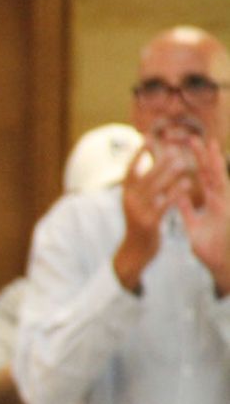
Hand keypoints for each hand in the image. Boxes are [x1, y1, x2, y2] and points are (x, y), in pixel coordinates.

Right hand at [114, 143, 193, 289]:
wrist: (135, 251)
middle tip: (174, 148)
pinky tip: (188, 184)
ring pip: (155, 189)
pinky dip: (176, 193)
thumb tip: (144, 165)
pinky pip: (164, 205)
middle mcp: (129, 201)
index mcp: (126, 194)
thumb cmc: (140, 224)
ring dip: (169, 174)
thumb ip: (140, 187)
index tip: (147, 138)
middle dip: (159, 161)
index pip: (130, 169)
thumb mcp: (135, 204)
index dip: (138, 153)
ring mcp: (138, 212)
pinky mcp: (149, 223)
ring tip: (183, 162)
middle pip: (145, 177)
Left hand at [173, 135, 229, 293]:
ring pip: (220, 180)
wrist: (222, 267)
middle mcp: (222, 200)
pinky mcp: (226, 214)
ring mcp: (226, 206)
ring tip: (209, 146)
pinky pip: (221, 195)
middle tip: (196, 136)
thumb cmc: (210, 248)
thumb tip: (177, 196)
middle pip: (213, 173)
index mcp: (214, 201)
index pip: (206, 175)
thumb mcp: (194, 225)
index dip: (200, 159)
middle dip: (205, 155)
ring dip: (214, 163)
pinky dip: (218, 182)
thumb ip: (186, 210)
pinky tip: (213, 169)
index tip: (192, 142)